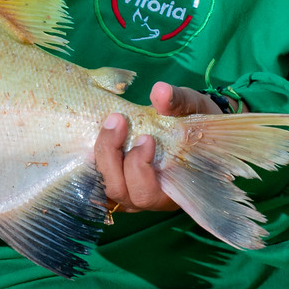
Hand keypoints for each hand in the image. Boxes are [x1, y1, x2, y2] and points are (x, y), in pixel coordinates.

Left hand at [96, 82, 225, 216]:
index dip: (139, 169)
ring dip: (102, 154)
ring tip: (111, 123)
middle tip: (118, 121)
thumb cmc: (196, 123)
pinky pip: (96, 181)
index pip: (147, 194)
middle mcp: (148, 198)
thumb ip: (179, 102)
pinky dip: (93, 159)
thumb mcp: (194, 109)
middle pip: (120, 190)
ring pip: (104, 187)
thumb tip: (159, 90)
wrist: (193, 127)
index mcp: (172, 189)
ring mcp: (128, 192)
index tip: (146, 137)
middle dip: (112, 156)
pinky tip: (98, 134)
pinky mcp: (115, 182)